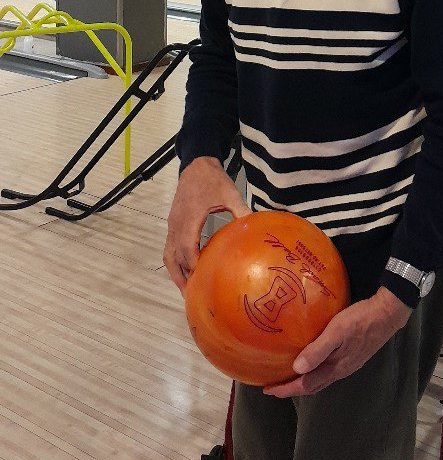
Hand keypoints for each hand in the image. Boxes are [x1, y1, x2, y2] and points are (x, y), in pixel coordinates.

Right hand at [164, 156, 250, 294]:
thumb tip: (256, 227)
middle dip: (182, 276)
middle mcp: (177, 224)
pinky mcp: (173, 223)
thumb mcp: (230, 194)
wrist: (196, 165)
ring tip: (186, 289)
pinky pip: (169, 247)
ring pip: (168, 254)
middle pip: (174, 256)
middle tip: (193, 295)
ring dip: (175, 272)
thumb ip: (242, 211)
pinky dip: (175, 262)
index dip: (192, 264)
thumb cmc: (213, 180)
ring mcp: (172, 224)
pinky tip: (185, 270)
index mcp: (190, 217)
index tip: (200, 279)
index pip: (187, 246)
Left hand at [264, 288, 411, 396]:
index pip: (306, 385)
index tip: (268, 390)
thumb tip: (297, 369)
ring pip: (321, 379)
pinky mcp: (351, 356)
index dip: (286, 389)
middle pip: (312, 386)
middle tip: (274, 386)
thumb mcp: (337, 332)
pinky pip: (328, 371)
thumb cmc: (360, 321)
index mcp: (335, 368)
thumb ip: (318, 350)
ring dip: (303, 381)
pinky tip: (311, 361)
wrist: (387, 315)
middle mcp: (340, 371)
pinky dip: (314, 371)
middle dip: (292, 388)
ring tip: (288, 375)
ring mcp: (347, 364)